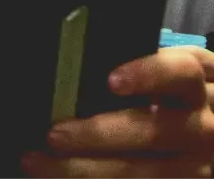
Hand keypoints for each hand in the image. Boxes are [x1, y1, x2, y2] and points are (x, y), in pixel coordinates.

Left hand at [21, 47, 213, 177]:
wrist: (208, 127)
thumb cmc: (172, 90)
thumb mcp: (168, 70)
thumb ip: (137, 69)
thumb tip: (70, 70)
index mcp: (200, 82)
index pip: (182, 72)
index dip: (149, 74)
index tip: (111, 81)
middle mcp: (206, 124)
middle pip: (158, 130)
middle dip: (100, 135)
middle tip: (53, 134)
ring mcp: (202, 162)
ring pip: (151, 172)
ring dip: (89, 169)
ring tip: (40, 163)